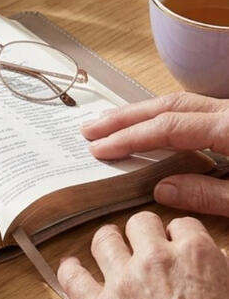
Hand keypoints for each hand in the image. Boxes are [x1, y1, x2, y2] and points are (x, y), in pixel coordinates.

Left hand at [58, 212, 228, 298]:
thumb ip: (219, 273)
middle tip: (140, 247)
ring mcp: (123, 283)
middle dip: (141, 234)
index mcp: (196, 256)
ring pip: (103, 239)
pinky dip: (70, 269)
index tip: (171, 244)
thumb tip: (216, 262)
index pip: (180, 224)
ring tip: (108, 251)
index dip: (175, 235)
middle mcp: (156, 261)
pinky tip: (73, 269)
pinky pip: (72, 276)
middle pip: (138, 223)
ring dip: (107, 243)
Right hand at [81, 92, 228, 215]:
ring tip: (109, 122)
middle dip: (124, 118)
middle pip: (167, 106)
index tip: (99, 148)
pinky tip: (148, 124)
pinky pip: (191, 108)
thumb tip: (161, 189)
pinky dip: (162, 114)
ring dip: (140, 113)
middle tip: (91, 128)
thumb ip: (207, 195)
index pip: (167, 128)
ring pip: (178, 103)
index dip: (129, 138)